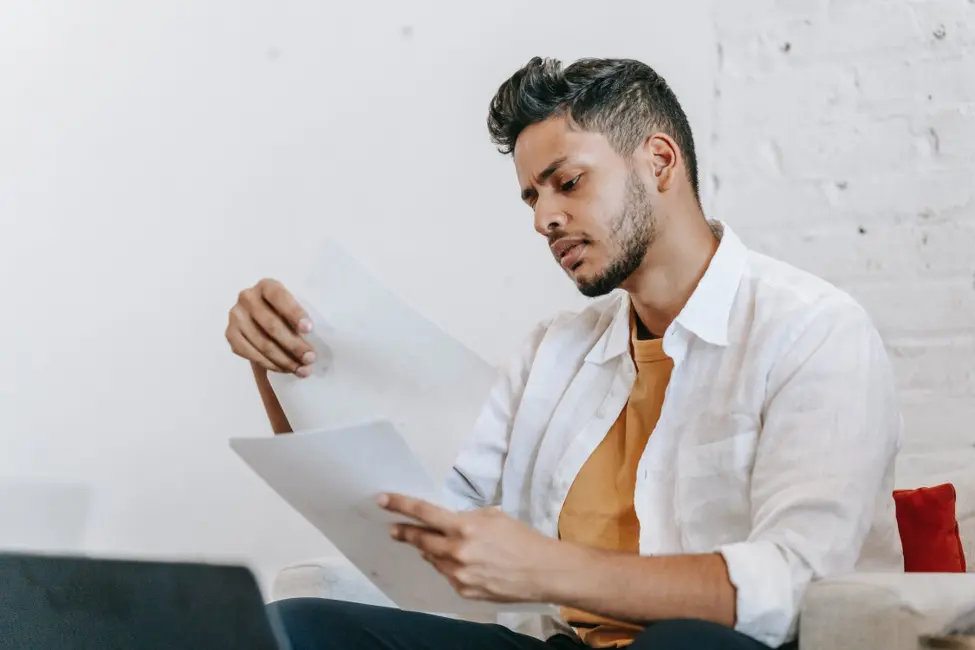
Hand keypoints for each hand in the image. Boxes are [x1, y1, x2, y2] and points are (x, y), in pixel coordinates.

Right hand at [226, 279, 316, 376]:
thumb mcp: (293, 308)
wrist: (261, 319)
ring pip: (263, 344)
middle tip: (310, 359)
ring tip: (302, 370)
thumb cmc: (285, 312)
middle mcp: (247, 297)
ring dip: (285, 360)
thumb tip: (310, 346)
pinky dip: (271, 365)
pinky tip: (285, 369)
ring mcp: (236, 316)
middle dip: (294, 345)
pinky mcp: (231, 335)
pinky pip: (252, 354)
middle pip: (272, 325)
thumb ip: (299, 321)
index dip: (295, 313)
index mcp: (267, 285)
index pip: (280, 297)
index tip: (309, 329)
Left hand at [378, 493, 563, 602]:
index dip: (401, 505)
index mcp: (464, 527)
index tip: (382, 500)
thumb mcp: (492, 517)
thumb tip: (447, 524)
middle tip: (394, 529)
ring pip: (433, 559)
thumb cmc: (521, 538)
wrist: (541, 571)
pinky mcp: (463, 591)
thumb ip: (465, 519)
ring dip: (431, 550)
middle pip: (421, 539)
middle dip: (405, 533)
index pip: (424, 513)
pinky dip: (448, 566)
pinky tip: (461, 562)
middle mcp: (457, 552)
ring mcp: (458, 574)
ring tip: (436, 545)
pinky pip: (447, 574)